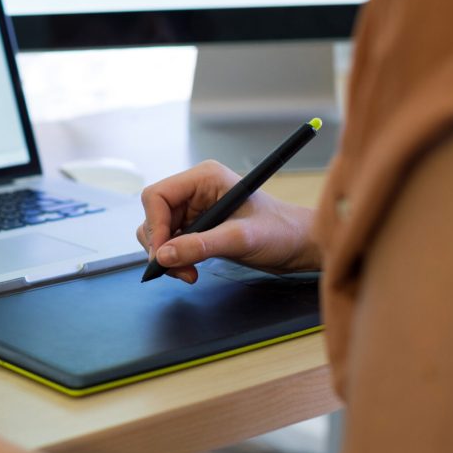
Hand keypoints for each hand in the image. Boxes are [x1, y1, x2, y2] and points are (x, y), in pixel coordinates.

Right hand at [137, 160, 319, 282]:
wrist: (299, 245)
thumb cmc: (281, 232)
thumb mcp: (241, 239)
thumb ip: (200, 246)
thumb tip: (164, 256)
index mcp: (204, 178)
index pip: (157, 196)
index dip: (155, 225)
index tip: (163, 254)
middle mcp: (194, 191)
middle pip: (153, 216)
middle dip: (161, 246)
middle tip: (177, 270)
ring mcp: (193, 210)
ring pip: (158, 233)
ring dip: (166, 257)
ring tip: (188, 273)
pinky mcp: (196, 229)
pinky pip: (170, 244)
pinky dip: (174, 261)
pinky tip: (190, 271)